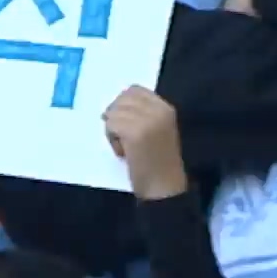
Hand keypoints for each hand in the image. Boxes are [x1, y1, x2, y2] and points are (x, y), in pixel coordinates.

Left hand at [103, 86, 188, 200]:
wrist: (164, 188)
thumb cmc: (158, 162)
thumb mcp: (156, 130)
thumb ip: (141, 114)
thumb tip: (112, 107)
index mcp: (166, 108)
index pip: (134, 89)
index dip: (122, 104)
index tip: (125, 123)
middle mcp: (158, 110)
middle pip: (121, 99)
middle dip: (115, 115)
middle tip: (123, 137)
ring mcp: (147, 120)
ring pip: (113, 112)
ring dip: (112, 130)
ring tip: (125, 147)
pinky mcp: (135, 133)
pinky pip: (110, 125)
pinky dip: (111, 139)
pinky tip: (123, 153)